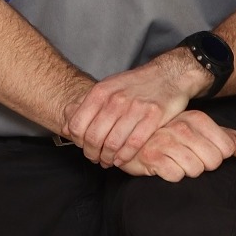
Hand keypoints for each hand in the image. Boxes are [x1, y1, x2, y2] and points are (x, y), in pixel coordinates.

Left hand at [65, 47, 211, 168]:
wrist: (169, 74)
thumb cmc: (136, 84)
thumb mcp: (108, 87)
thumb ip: (88, 106)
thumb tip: (67, 127)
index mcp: (101, 91)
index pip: (77, 124)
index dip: (78, 141)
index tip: (83, 146)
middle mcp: (116, 99)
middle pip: (94, 137)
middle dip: (92, 153)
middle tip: (95, 158)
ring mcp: (135, 108)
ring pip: (113, 143)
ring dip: (108, 158)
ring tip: (108, 161)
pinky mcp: (153, 117)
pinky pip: (133, 144)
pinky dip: (124, 156)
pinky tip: (121, 159)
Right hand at [117, 107, 235, 181]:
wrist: (132, 141)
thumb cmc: (169, 138)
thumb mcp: (198, 132)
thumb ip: (223, 139)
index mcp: (195, 118)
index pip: (225, 147)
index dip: (219, 156)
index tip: (206, 153)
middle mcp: (180, 127)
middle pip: (213, 161)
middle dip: (204, 166)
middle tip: (190, 160)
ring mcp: (164, 141)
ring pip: (195, 170)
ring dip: (188, 171)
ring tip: (177, 163)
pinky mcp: (151, 157)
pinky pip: (176, 176)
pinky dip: (173, 176)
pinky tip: (165, 168)